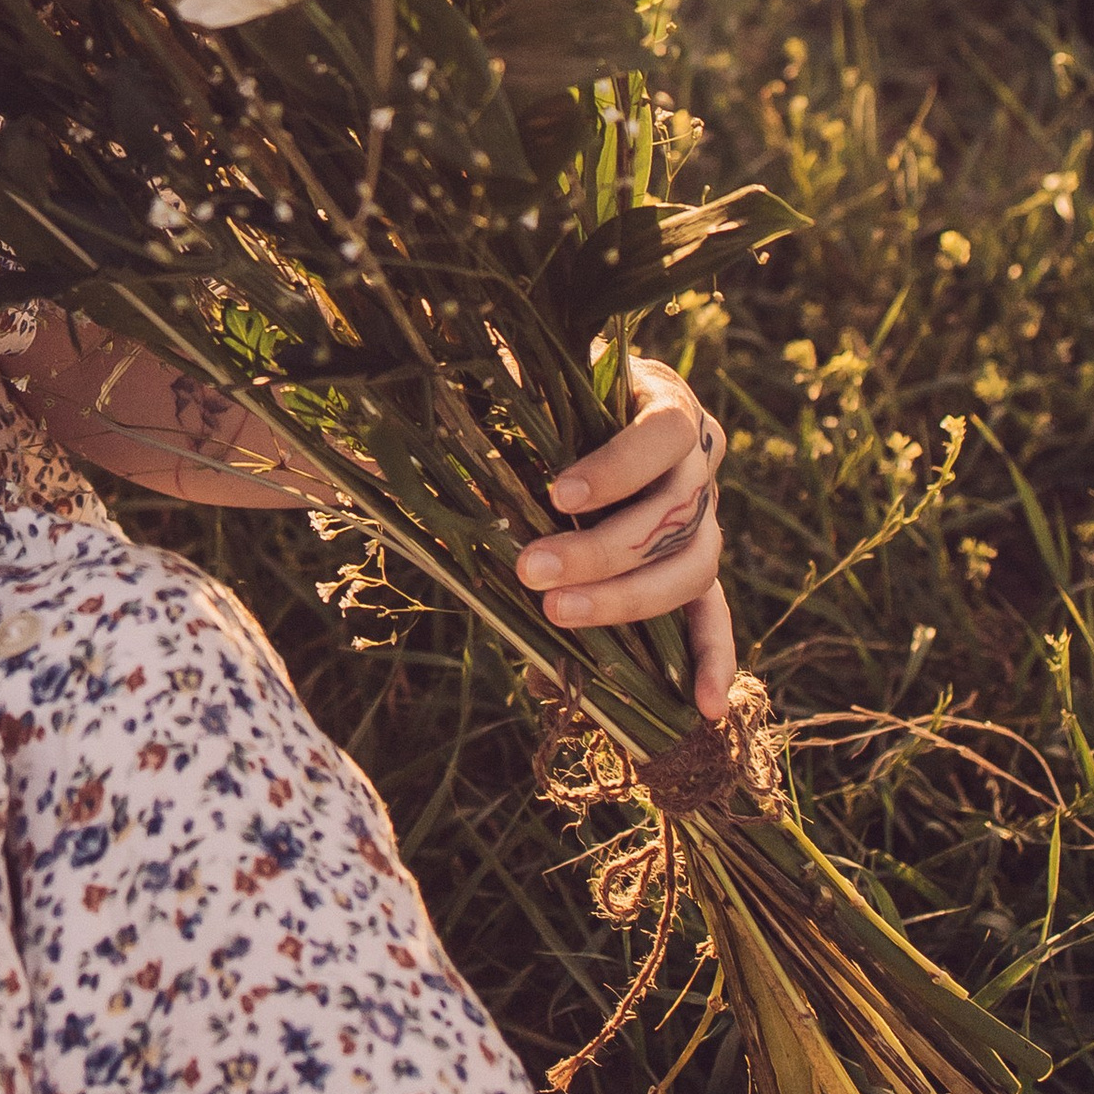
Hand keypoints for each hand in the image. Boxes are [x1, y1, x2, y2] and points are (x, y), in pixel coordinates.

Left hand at [512, 356, 735, 720]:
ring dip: (628, 600)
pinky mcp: (695, 565)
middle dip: (602, 548)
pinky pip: (714, 613)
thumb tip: (379, 449)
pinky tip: (703, 705)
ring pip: (692, 566)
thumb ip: (483, 407)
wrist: (580, 407)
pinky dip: (712, 659)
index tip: (555, 494)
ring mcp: (705, 517)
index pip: (662, 434)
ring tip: (560, 616)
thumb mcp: (523, 388)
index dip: (616, 468)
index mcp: (665, 402)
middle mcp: (699, 461)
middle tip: (531, 570)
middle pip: (676, 512)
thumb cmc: (546, 397)